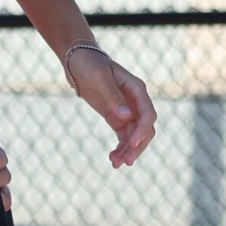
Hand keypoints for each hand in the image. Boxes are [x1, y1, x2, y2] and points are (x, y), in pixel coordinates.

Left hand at [66, 46, 156, 167]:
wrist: (77, 61)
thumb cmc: (90, 64)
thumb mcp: (99, 77)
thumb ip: (113, 96)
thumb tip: (126, 117)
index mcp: (136, 89)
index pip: (147, 114)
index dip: (142, 131)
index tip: (131, 144)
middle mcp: (136, 101)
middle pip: (145, 129)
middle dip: (137, 146)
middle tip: (125, 162)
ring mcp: (127, 110)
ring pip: (134, 136)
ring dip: (128, 151)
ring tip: (115, 164)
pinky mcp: (116, 117)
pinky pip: (124, 136)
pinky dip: (121, 148)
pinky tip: (113, 158)